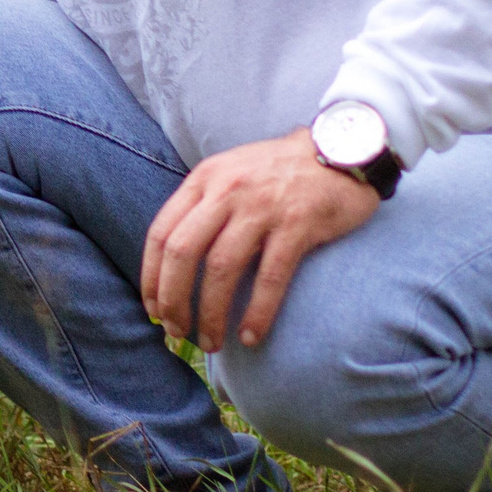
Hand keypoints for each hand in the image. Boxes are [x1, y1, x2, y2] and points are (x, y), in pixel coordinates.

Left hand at [139, 129, 380, 353]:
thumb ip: (202, 205)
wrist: (340, 149)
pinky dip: (257, 312)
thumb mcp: (229, 173)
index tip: (153, 310)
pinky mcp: (297, 225)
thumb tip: (172, 261)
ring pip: (221, 269)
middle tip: (176, 331)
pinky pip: (270, 277)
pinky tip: (251, 336)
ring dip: (211, 314)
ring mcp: (262, 207)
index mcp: (204, 179)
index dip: (152, 277)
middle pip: (183, 253)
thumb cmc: (278, 171)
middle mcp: (227, 190)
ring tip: (211, 342)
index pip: (161, 233)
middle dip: (173, 300)